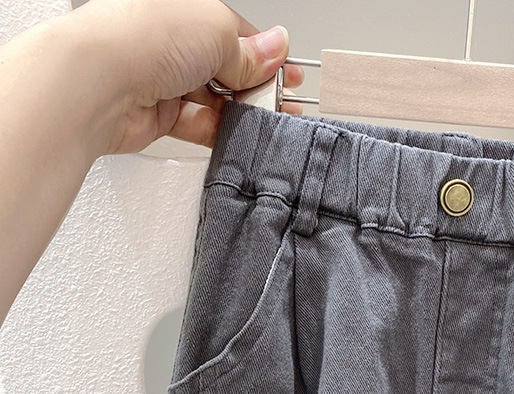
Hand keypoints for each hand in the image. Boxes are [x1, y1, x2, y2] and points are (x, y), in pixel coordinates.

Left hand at [70, 0, 306, 153]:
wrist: (98, 83)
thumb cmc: (140, 39)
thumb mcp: (216, 32)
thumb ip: (249, 49)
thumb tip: (275, 48)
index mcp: (183, 9)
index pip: (235, 34)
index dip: (266, 56)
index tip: (289, 75)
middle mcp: (170, 41)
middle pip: (227, 69)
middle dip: (255, 87)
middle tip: (280, 102)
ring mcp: (164, 78)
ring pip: (215, 100)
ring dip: (239, 113)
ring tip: (260, 121)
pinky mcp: (159, 115)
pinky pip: (199, 125)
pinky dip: (219, 132)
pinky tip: (235, 134)